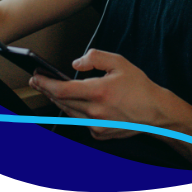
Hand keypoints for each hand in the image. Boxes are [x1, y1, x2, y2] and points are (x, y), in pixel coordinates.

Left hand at [29, 49, 167, 140]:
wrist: (155, 112)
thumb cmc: (140, 88)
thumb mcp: (120, 62)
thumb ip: (95, 58)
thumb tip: (75, 64)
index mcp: (99, 92)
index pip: (62, 89)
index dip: (45, 83)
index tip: (36, 77)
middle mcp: (95, 111)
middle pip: (61, 101)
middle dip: (46, 90)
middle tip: (38, 81)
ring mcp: (96, 125)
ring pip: (68, 111)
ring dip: (57, 100)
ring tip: (50, 89)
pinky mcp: (99, 133)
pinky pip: (80, 120)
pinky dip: (75, 110)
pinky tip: (74, 102)